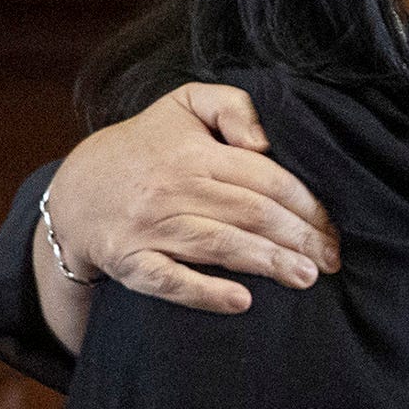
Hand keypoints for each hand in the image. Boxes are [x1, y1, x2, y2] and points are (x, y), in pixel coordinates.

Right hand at [45, 84, 337, 314]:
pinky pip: (168, 280)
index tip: (332, 226)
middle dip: (300, 238)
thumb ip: (232, 106)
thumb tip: (265, 142)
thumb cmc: (149, 148)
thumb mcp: (185, 106)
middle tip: (332, 259)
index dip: (306, 204)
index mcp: (193, 152)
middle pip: (252, 213)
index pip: (266, 178)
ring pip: (220, 245)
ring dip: (268, 263)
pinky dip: (205, 292)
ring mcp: (150, 226)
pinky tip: (241, 302)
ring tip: (307, 278)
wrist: (76, 191)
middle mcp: (173, 188)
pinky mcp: (130, 261)